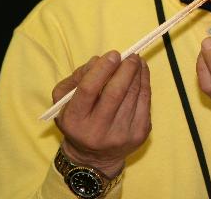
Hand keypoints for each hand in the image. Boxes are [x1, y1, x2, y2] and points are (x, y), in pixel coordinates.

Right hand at [53, 51, 150, 177]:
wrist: (93, 157)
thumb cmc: (78, 120)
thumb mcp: (64, 101)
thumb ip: (76, 78)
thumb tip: (99, 61)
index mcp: (75, 120)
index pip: (88, 89)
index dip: (102, 69)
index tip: (113, 54)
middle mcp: (97, 130)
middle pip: (115, 92)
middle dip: (126, 69)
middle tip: (130, 55)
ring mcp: (121, 135)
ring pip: (133, 95)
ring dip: (137, 73)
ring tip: (136, 61)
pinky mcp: (139, 135)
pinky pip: (145, 102)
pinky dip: (145, 83)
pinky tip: (142, 73)